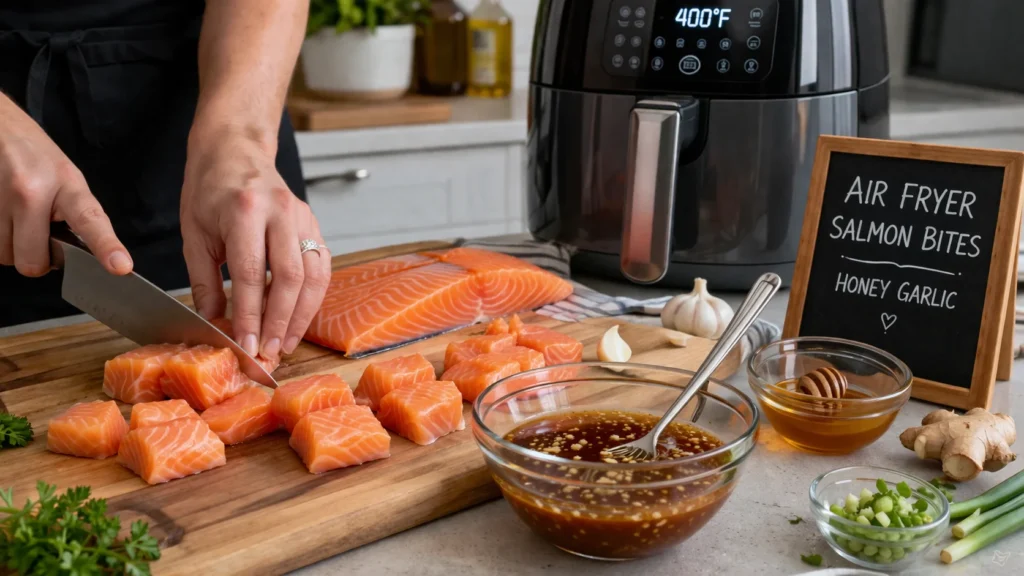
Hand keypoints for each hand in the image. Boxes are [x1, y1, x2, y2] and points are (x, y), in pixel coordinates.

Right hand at [0, 95, 131, 276]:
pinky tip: (5, 218)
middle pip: (33, 262)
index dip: (106, 246)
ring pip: (6, 258)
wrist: (0, 128)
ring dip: (14, 248)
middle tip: (41, 237)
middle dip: (37, 259)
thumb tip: (78, 258)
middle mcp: (31, 193)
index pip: (90, 220)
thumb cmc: (37, 158)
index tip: (121, 266)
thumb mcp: (67, 180)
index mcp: (67, 186)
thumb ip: (77, 217)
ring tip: (19, 221)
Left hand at [180, 130, 329, 358]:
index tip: (246, 346)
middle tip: (270, 352)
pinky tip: (300, 317)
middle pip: (290, 277)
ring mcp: (302, 216)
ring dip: (301, 314)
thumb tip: (215, 324)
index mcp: (244, 210)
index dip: (251, 315)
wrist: (234, 149)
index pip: (251, 273)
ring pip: (313, 274)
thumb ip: (205, 281)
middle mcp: (280, 211)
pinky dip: (313, 296)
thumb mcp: (195, 234)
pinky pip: (322, 265)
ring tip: (286, 343)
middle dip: (280, 321)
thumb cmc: (209, 189)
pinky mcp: (313, 222)